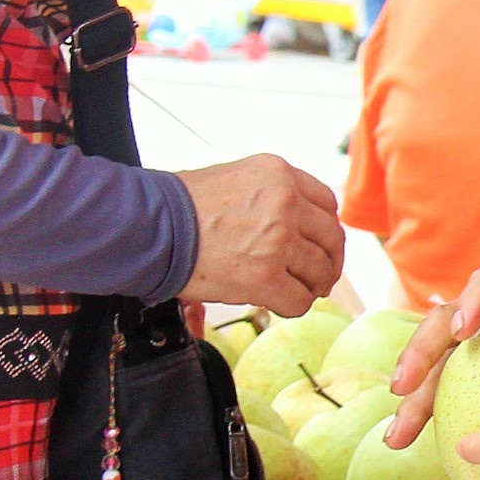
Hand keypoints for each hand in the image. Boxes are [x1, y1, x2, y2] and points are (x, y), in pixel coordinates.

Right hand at [176, 156, 342, 313]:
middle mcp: (286, 201)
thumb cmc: (181, 206)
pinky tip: (278, 303)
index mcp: (279, 173)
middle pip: (331, 238)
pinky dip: (292, 306)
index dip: (324, 230)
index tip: (318, 246)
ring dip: (311, 286)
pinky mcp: (265, 276)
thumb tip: (300, 226)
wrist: (148, 226)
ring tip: (295, 291)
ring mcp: (278, 239)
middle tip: (319, 278)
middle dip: (328, 262)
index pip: (326, 204)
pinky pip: (299, 300)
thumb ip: (272, 195)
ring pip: (320, 271)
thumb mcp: (235, 178)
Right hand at [382, 241, 479, 445]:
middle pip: (445, 321)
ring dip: (414, 392)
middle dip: (420, 356)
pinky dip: (427, 401)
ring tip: (397, 436)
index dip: (476, 302)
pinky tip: (415, 438)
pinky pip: (443, 369)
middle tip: (402, 395)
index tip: (463, 330)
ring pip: (435, 351)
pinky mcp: (470, 342)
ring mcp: (474, 319)